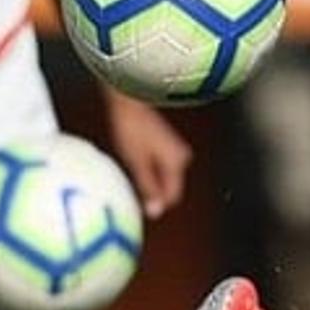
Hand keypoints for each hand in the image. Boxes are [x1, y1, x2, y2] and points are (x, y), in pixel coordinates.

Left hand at [107, 95, 191, 218]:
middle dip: (153, 192)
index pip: (172, 196)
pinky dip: (147, 168)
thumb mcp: (137, 162)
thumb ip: (147, 187)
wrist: (128, 98)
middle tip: (132, 188)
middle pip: (169, 186)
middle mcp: (181, 156)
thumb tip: (155, 211)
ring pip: (163, 176)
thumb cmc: (131, 127)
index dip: (156, 205)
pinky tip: (132, 159)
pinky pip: (159, 164)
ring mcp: (175, 148)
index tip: (138, 207)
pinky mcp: (166, 142)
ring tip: (130, 169)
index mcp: (177, 162)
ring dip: (149, 179)